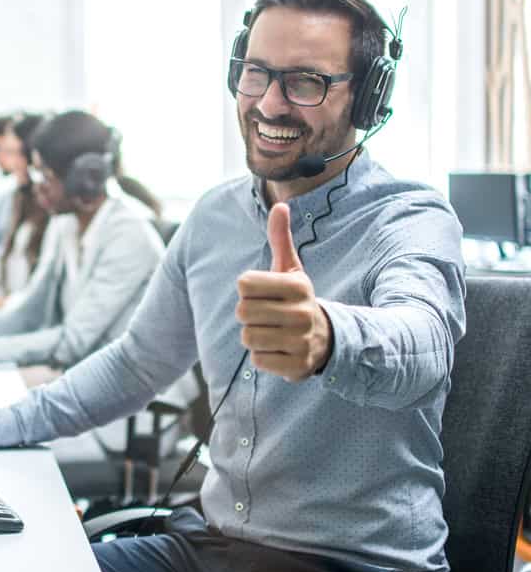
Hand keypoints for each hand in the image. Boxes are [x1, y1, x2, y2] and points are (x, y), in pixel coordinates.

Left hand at [235, 203, 332, 381]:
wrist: (327, 340)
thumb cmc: (297, 299)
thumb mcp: (291, 269)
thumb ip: (280, 238)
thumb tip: (279, 204)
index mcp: (299, 285)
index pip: (243, 283)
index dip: (247, 289)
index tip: (265, 293)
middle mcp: (303, 313)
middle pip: (242, 311)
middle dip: (248, 314)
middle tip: (266, 315)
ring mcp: (302, 341)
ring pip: (248, 337)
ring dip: (253, 336)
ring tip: (272, 332)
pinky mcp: (297, 367)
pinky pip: (258, 360)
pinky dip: (262, 357)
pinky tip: (279, 350)